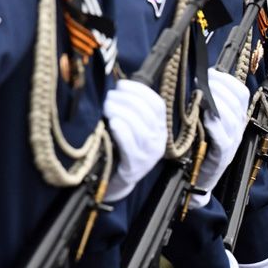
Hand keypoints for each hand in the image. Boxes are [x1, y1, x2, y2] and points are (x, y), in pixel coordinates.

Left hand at [104, 79, 167, 201]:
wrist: (116, 182)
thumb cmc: (122, 149)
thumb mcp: (135, 130)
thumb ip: (133, 111)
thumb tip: (118, 87)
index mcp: (161, 129)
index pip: (157, 104)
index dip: (141, 91)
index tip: (121, 84)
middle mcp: (158, 141)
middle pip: (147, 114)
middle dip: (127, 100)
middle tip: (109, 96)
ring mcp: (148, 155)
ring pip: (140, 128)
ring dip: (122, 112)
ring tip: (107, 106)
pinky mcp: (134, 167)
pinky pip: (130, 146)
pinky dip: (122, 131)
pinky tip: (113, 122)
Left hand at [189, 69, 250, 206]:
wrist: (200, 178)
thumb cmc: (201, 147)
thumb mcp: (208, 122)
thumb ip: (209, 104)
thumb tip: (200, 81)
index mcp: (237, 118)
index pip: (242, 93)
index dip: (228, 81)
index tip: (211, 73)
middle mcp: (238, 129)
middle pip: (237, 103)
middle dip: (219, 88)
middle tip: (202, 82)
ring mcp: (232, 143)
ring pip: (231, 118)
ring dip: (217, 103)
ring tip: (202, 96)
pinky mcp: (223, 156)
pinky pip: (223, 138)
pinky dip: (215, 126)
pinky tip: (205, 118)